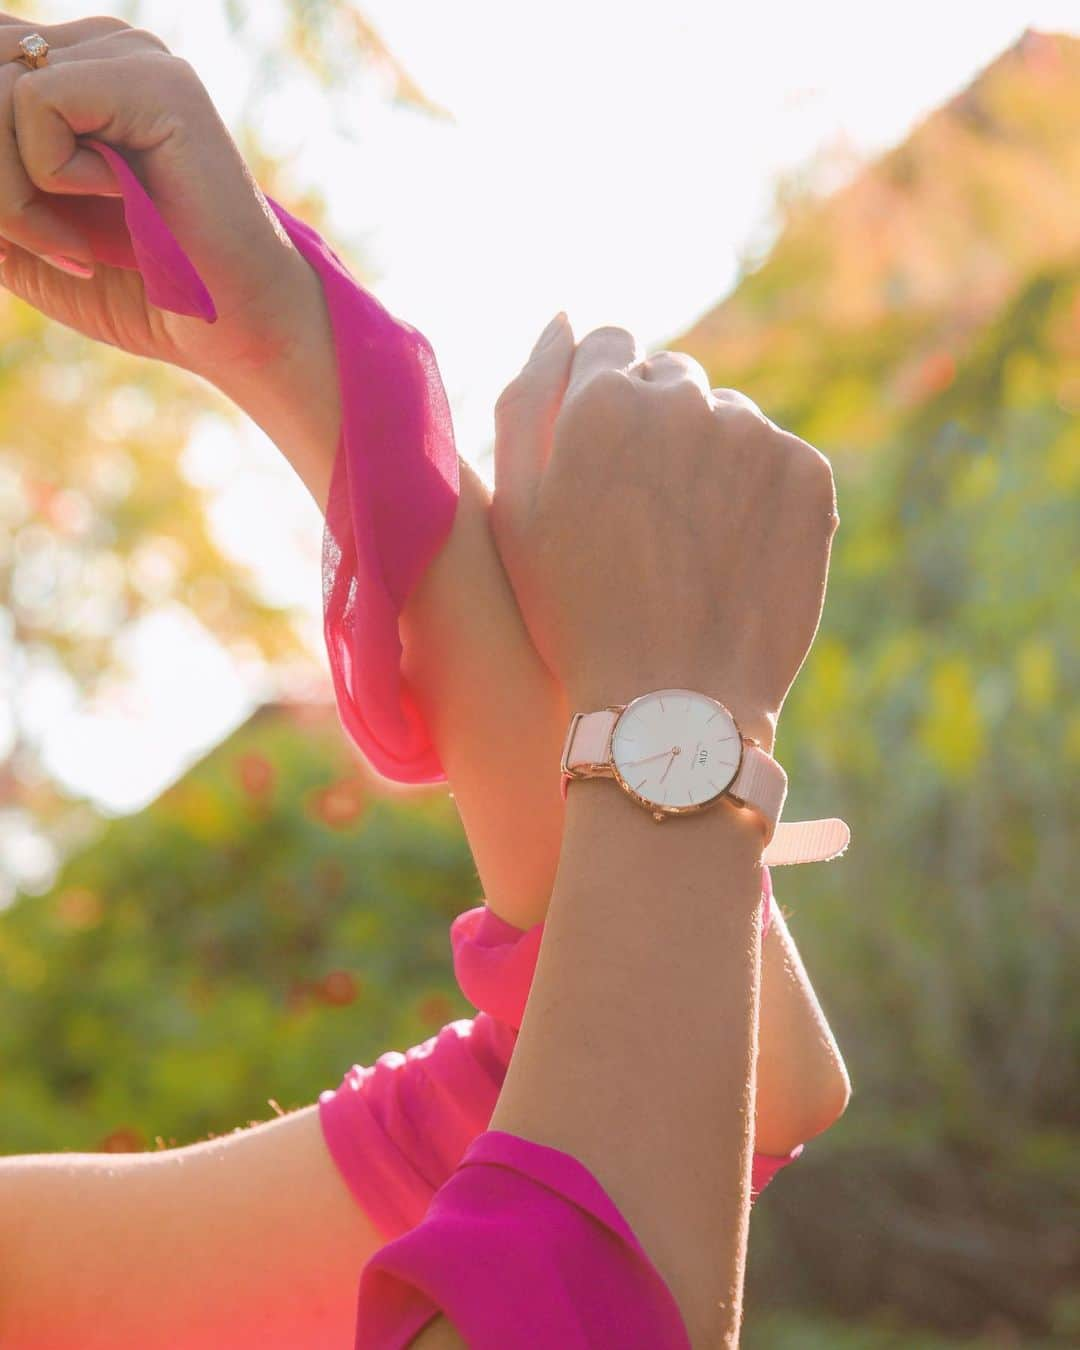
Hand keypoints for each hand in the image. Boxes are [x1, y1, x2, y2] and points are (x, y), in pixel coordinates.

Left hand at [0, 14, 323, 383]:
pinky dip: (47, 177)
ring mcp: (132, 57)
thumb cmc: (143, 294)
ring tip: (72, 244)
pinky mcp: (156, 81)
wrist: (234, 329)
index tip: (20, 236)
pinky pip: (35, 99)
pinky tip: (115, 204)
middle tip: (43, 246)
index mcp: (70, 70)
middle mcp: (100, 47)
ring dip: (9, 191)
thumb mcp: (24, 235)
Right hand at [490, 318, 839, 750]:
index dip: (603, 407)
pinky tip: (732, 551)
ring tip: (690, 541)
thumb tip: (565, 318)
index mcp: (603, 401)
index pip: (611, 346)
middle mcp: (685, 400)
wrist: (673, 703)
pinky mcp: (808, 472)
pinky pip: (776, 457)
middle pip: (672, 379)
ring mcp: (755, 435)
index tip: (606, 465)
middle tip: (645, 513)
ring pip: (727, 418)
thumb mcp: (518, 511)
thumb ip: (528, 400)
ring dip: (709, 456)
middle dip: (657, 425)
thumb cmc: (576, 611)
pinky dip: (758, 491)